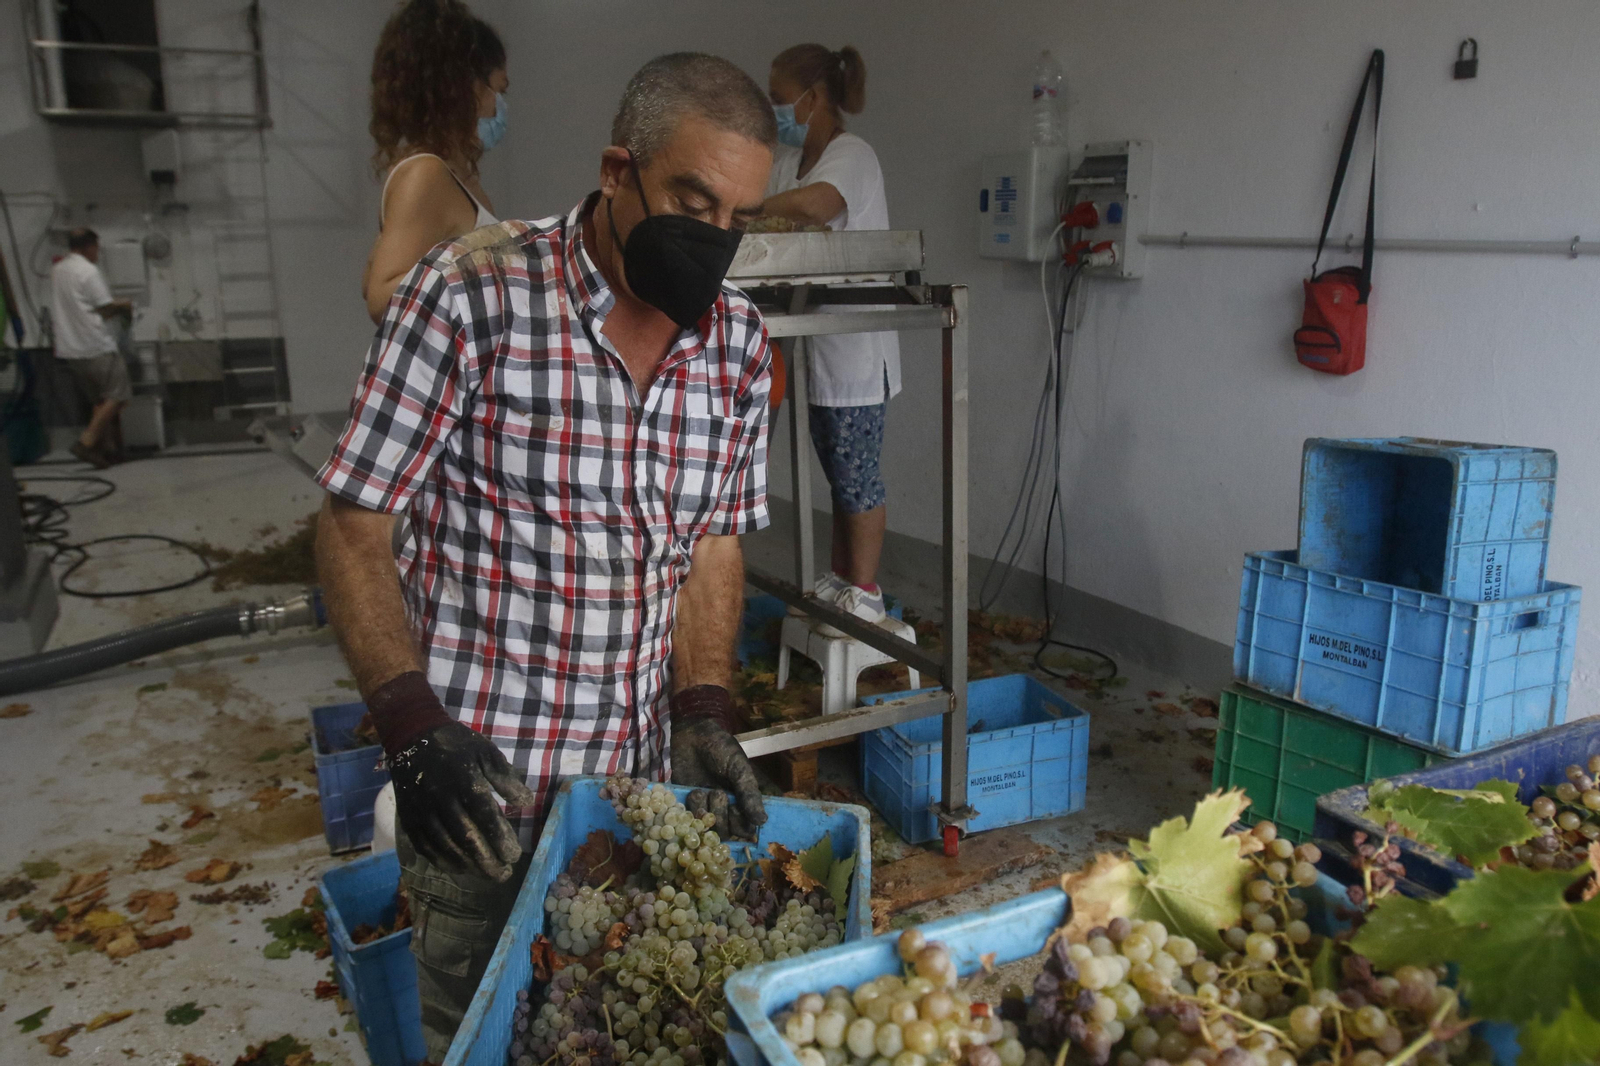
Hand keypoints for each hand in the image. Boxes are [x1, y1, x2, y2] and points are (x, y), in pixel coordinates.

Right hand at [369, 672, 535, 879]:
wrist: (412, 736)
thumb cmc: (456, 745)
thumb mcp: (485, 752)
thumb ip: (505, 777)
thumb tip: (526, 803)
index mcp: (464, 781)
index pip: (485, 817)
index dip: (500, 840)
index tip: (514, 856)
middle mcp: (441, 799)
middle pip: (466, 838)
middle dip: (486, 860)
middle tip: (503, 874)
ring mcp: (422, 811)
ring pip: (445, 846)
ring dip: (467, 865)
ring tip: (486, 874)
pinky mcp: (409, 818)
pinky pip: (425, 846)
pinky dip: (443, 861)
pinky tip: (459, 868)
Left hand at [669, 685, 765, 839]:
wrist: (692, 733)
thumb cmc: (721, 748)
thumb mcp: (738, 768)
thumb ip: (749, 793)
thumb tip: (762, 821)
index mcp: (740, 801)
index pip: (744, 829)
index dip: (740, 825)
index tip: (736, 808)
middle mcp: (722, 808)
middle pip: (724, 832)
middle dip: (720, 816)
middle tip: (717, 793)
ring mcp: (702, 807)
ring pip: (705, 828)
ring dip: (704, 811)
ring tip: (701, 790)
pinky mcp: (683, 803)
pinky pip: (686, 819)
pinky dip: (689, 808)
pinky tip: (692, 791)